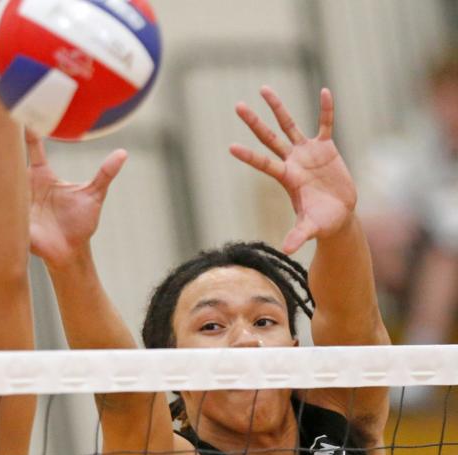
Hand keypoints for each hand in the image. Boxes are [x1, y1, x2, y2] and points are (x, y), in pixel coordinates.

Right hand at [0, 132, 127, 267]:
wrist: (71, 251)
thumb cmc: (82, 222)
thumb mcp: (94, 195)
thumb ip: (105, 174)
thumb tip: (123, 153)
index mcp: (42, 175)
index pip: (31, 147)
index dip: (25, 129)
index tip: (16, 110)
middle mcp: (24, 185)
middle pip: (4, 162)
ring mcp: (15, 203)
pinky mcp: (12, 223)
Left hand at [231, 87, 357, 254]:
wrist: (340, 215)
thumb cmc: (322, 223)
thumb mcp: (311, 228)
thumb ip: (298, 235)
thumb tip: (287, 248)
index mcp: (287, 178)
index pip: (263, 163)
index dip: (249, 156)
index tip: (230, 146)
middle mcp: (293, 161)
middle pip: (270, 137)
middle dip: (254, 122)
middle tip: (237, 106)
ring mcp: (308, 153)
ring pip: (289, 125)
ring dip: (278, 108)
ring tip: (264, 89)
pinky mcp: (326, 149)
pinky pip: (326, 124)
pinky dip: (326, 109)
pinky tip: (324, 91)